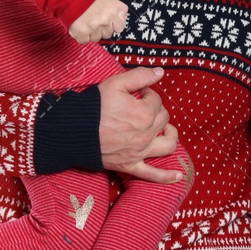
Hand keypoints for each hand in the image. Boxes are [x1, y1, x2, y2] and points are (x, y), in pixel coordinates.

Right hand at [69, 0, 127, 43]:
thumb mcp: (110, 0)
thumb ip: (119, 12)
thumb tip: (119, 25)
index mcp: (114, 10)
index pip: (119, 28)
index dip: (112, 26)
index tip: (107, 21)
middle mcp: (105, 19)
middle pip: (107, 34)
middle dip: (101, 29)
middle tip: (94, 20)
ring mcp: (94, 27)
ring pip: (96, 38)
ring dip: (91, 33)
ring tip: (86, 22)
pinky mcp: (81, 33)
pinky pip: (85, 41)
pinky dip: (82, 36)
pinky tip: (80, 26)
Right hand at [98, 67, 183, 182]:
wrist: (71, 131)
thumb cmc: (92, 107)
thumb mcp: (115, 83)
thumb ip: (140, 76)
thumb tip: (160, 72)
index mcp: (144, 114)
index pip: (156, 100)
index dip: (147, 94)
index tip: (137, 93)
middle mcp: (146, 134)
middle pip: (163, 119)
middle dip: (155, 110)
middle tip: (141, 107)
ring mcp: (139, 152)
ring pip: (168, 145)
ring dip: (170, 136)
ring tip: (166, 130)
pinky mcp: (130, 165)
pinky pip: (152, 174)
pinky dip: (167, 176)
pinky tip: (178, 176)